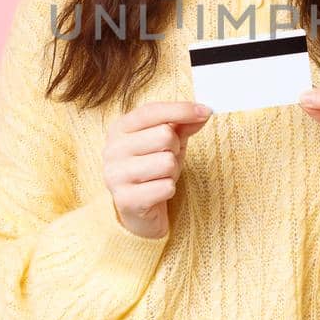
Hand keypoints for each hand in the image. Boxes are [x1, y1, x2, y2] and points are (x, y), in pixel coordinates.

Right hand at [102, 100, 212, 237]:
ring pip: (167, 162)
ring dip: (172, 172)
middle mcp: (112, 149)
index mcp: (119, 128)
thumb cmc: (153, 169)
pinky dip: (169, 190)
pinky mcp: (126, 200)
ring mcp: (115, 175)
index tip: (206, 111)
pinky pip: (166, 187)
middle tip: (166, 160)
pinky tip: (157, 193)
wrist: (139, 209)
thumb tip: (205, 111)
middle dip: (174, 149)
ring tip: (160, 177)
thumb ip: (183, 124)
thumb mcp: (169, 142)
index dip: (181, 109)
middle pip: (164, 135)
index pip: (152, 111)